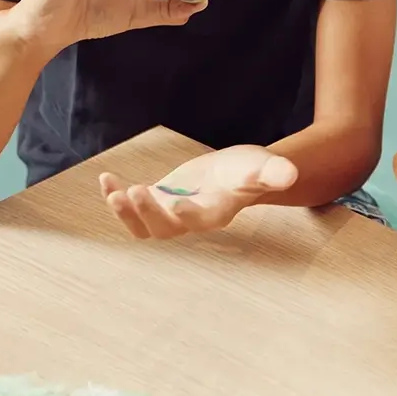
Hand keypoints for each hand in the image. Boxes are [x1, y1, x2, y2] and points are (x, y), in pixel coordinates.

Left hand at [98, 144, 297, 238]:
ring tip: (114, 191)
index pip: (199, 221)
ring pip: (143, 226)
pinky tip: (107, 179)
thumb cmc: (251, 169)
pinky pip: (131, 209)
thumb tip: (290, 173)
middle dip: (147, 213)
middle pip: (164, 229)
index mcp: (217, 213)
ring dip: (125, 213)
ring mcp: (171, 215)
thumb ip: (274, 172)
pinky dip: (116, 197)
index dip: (185, 215)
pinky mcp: (156, 203)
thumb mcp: (264, 165)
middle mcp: (191, 220)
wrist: (235, 172)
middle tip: (135, 191)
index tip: (174, 203)